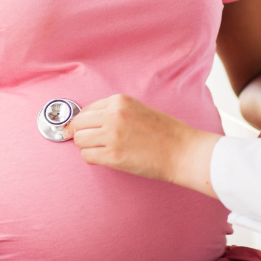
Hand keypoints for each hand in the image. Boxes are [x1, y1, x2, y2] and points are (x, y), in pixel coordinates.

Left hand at [64, 95, 220, 197]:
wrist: (181, 150)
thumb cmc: (165, 132)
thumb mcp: (139, 109)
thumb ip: (115, 112)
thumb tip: (89, 121)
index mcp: (120, 101)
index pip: (86, 109)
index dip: (84, 121)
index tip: (83, 128)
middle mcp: (113, 115)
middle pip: (78, 124)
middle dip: (81, 133)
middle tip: (90, 141)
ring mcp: (112, 136)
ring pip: (79, 140)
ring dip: (87, 146)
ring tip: (102, 150)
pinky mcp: (113, 156)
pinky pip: (87, 156)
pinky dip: (92, 158)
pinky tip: (106, 158)